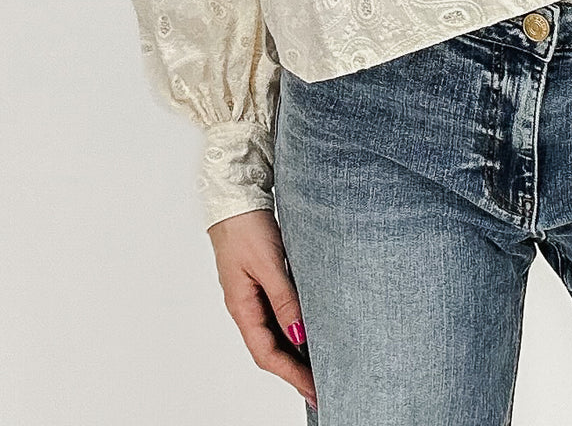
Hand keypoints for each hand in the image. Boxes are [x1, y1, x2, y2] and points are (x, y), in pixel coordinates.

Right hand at [207, 209, 316, 410]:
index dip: (291, 375)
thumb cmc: (246, 228)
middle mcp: (246, 306)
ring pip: (274, 333)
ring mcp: (252, 294)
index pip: (266, 354)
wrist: (235, 197)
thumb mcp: (268, 264)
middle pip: (270, 350)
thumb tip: (299, 334)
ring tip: (319, 365)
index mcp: (242, 307)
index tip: (314, 389)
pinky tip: (308, 330)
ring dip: (295, 352)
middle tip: (321, 386)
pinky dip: (293, 327)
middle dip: (294, 371)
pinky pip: (277, 314)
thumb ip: (284, 298)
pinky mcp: (261, 281)